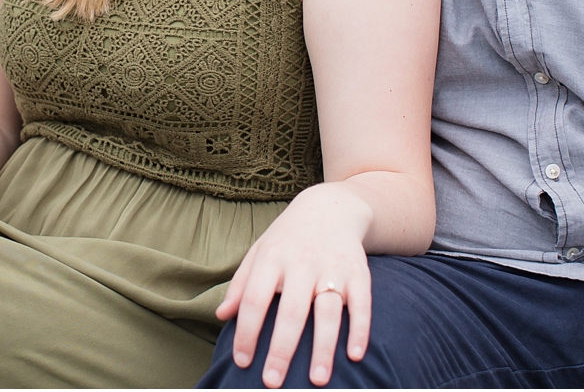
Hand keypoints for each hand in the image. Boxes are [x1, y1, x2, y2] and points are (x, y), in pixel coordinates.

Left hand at [216, 185, 373, 387]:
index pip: (254, 300)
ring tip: (316, 379)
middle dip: (281, 349)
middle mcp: (301, 263)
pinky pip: (361, 304)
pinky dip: (359, 330)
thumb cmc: (287, 238)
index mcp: (271, 259)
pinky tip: (355, 355)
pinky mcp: (358, 273)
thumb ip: (241, 284)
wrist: (330, 208)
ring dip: (323, 348)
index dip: (247, 332)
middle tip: (272, 381)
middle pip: (291, 311)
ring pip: (327, 312)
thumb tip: (221, 316)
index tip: (243, 361)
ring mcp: (332, 268)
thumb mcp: (259, 252)